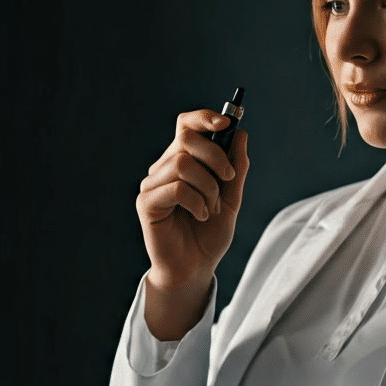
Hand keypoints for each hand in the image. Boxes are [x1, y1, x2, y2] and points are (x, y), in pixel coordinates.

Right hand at [136, 109, 249, 292]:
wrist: (196, 268)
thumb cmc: (209, 234)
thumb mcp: (232, 198)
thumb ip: (236, 168)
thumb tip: (239, 133)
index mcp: (182, 162)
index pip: (186, 125)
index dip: (204, 118)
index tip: (226, 122)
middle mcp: (164, 169)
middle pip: (186, 139)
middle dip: (215, 155)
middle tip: (228, 178)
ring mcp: (152, 185)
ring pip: (183, 163)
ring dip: (208, 186)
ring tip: (211, 207)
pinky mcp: (146, 203)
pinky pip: (177, 188)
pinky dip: (197, 201)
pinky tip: (201, 215)